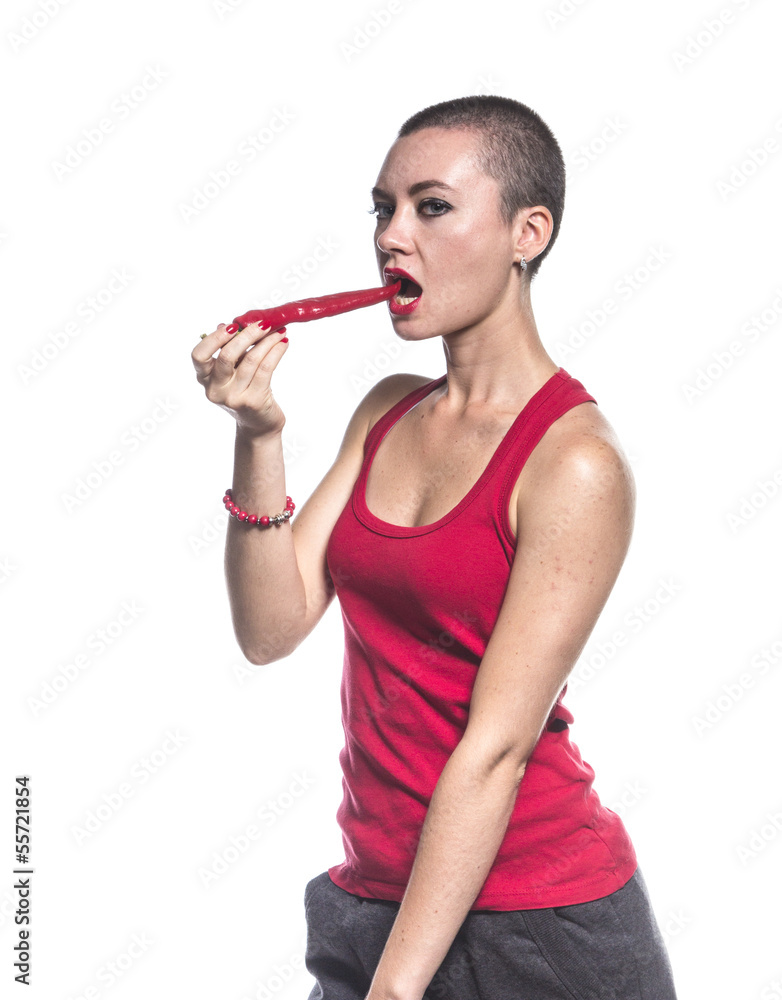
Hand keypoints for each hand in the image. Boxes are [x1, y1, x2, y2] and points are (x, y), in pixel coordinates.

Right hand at [191, 321, 288, 437]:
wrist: (258, 425)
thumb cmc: (244, 391)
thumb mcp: (232, 372)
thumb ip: (228, 351)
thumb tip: (228, 325)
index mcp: (205, 379)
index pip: (199, 355)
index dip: (214, 338)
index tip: (232, 326)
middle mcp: (215, 390)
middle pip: (227, 356)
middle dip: (247, 335)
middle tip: (263, 323)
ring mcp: (234, 398)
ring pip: (251, 360)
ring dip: (267, 341)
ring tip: (279, 331)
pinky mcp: (254, 402)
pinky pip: (266, 370)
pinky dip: (276, 352)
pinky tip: (283, 343)